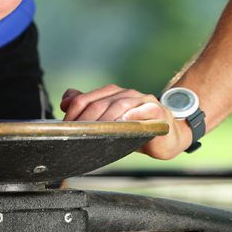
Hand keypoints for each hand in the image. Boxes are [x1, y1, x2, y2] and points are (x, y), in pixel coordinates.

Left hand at [60, 85, 191, 159]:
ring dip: (106, 119)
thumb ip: (89, 109)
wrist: (166, 138)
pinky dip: (132, 115)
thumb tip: (65, 101)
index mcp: (112, 94)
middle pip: (101, 102)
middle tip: (78, 134)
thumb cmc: (135, 130)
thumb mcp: (110, 122)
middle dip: (87, 119)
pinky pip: (143, 110)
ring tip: (96, 132)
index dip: (73, 112)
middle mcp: (126, 93)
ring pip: (120, 105)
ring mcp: (143, 100)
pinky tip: (123, 124)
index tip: (66, 128)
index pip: (86, 99)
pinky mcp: (157, 111)